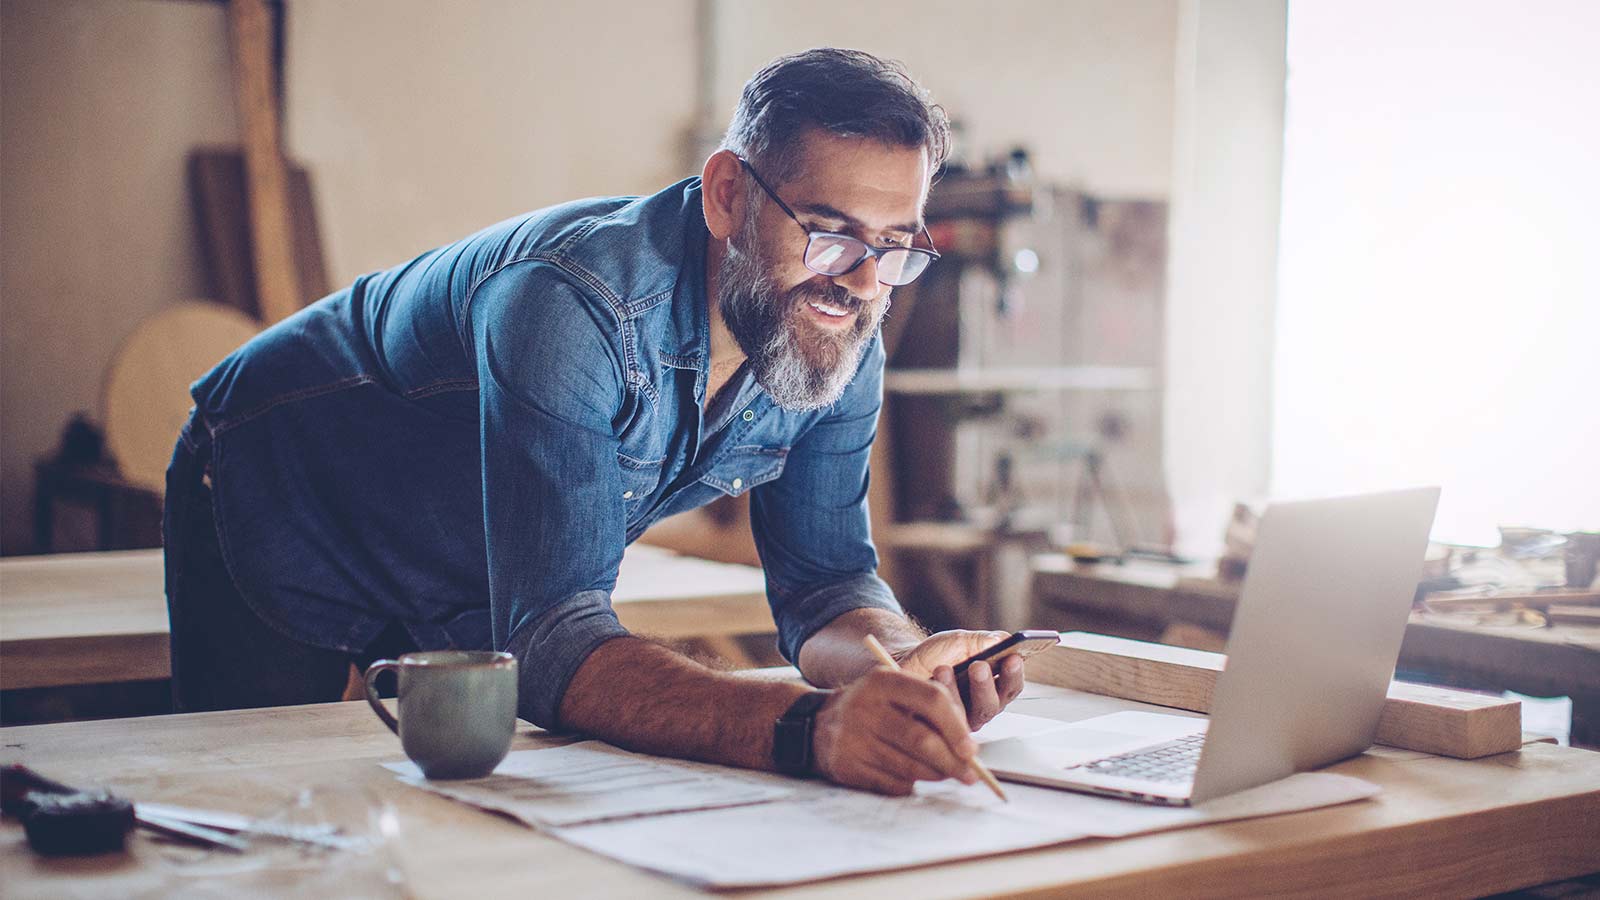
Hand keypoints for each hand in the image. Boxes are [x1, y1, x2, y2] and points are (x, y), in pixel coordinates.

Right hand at [811, 668, 979, 795]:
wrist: (817, 725)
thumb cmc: (872, 709)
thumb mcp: (894, 693)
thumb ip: (929, 709)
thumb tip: (968, 748)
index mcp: (883, 681)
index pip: (932, 700)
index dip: (957, 727)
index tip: (972, 749)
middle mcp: (865, 706)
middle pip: (922, 740)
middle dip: (952, 761)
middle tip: (970, 774)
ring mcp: (853, 738)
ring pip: (909, 767)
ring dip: (935, 775)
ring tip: (946, 774)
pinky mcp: (846, 765)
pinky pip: (891, 783)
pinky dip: (909, 784)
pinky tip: (912, 777)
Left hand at [895, 630, 1025, 730]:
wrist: (905, 664)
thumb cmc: (938, 654)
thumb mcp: (961, 642)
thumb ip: (983, 641)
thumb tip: (1004, 640)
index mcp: (995, 686)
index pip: (1012, 686)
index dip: (1015, 674)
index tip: (1013, 658)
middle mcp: (983, 707)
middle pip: (995, 704)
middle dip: (987, 684)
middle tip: (980, 666)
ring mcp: (964, 721)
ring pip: (971, 715)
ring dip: (961, 691)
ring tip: (948, 669)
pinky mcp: (943, 729)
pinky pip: (947, 720)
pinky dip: (942, 697)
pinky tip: (935, 678)